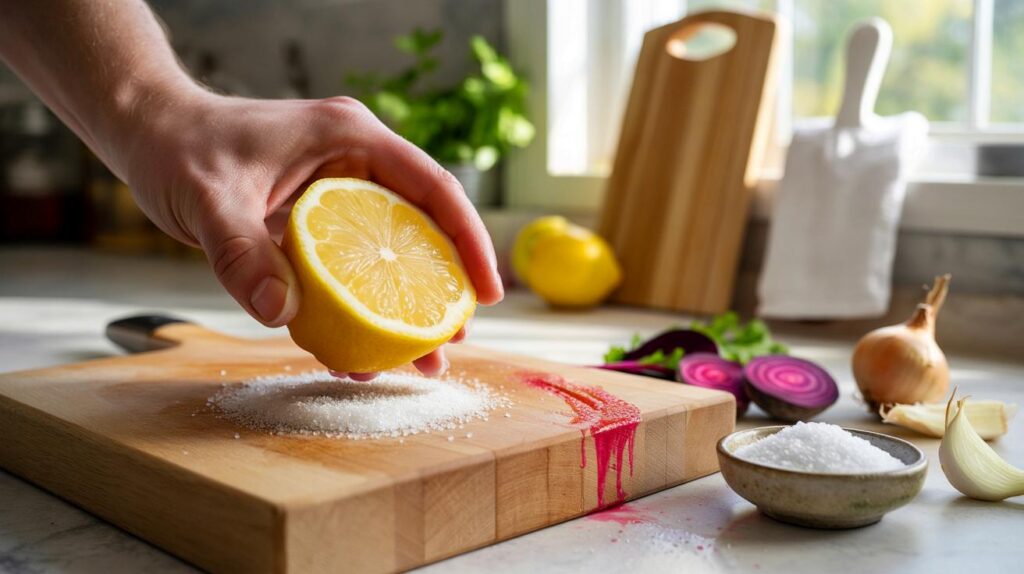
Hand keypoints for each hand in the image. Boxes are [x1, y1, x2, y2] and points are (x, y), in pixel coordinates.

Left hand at [112, 89, 502, 376]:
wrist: (150, 134)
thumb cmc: (180, 148)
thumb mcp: (209, 199)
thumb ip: (241, 253)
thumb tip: (279, 314)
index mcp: (350, 139)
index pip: (431, 187)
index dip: (468, 239)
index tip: (486, 293)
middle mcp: (355, 163)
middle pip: (422, 227)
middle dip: (442, 287)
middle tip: (451, 343)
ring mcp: (339, 191)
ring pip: (391, 251)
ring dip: (405, 305)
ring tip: (416, 362)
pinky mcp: (318, 219)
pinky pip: (353, 265)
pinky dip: (359, 306)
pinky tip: (359, 350)